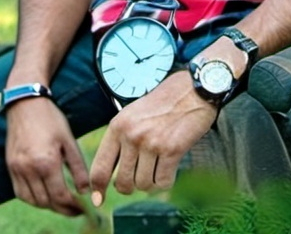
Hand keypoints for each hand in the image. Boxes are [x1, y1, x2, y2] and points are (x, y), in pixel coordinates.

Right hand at [5, 96, 89, 215]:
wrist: (25, 103)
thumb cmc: (50, 119)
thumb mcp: (69, 140)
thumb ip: (78, 167)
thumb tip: (85, 191)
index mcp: (47, 162)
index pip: (60, 196)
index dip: (73, 206)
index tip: (83, 208)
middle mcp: (29, 169)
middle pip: (46, 202)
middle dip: (62, 209)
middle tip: (75, 208)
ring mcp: (17, 169)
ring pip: (33, 200)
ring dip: (48, 205)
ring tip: (61, 202)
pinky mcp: (10, 167)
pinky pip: (20, 193)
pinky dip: (33, 198)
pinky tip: (44, 194)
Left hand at [89, 69, 216, 205]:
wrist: (193, 90)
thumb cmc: (163, 103)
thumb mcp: (133, 114)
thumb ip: (121, 140)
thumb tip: (109, 177)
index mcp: (118, 126)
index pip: (100, 167)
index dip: (97, 189)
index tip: (98, 200)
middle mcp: (132, 135)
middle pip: (122, 183)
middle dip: (131, 185)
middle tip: (141, 174)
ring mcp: (151, 143)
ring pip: (143, 185)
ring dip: (151, 182)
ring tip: (158, 164)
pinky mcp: (171, 150)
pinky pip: (162, 183)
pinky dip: (166, 181)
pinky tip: (170, 167)